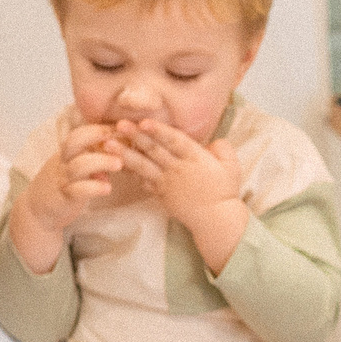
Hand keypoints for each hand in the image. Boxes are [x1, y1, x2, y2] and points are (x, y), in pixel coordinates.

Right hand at [7, 121, 123, 265]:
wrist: (36, 211)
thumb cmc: (61, 186)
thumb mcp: (75, 167)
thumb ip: (93, 158)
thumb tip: (118, 150)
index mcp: (67, 153)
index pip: (80, 132)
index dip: (98, 127)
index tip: (119, 126)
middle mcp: (63, 162)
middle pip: (74, 141)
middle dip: (96, 135)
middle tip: (118, 136)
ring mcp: (62, 179)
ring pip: (79, 165)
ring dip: (101, 162)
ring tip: (119, 164)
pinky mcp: (64, 197)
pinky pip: (77, 190)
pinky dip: (94, 188)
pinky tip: (107, 189)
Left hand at [113, 119, 244, 237]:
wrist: (215, 219)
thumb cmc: (224, 191)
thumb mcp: (231, 166)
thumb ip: (222, 148)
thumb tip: (212, 141)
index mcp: (196, 158)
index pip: (175, 141)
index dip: (159, 131)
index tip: (144, 122)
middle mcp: (179, 168)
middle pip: (154, 150)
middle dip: (135, 137)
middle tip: (119, 125)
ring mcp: (168, 182)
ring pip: (143, 166)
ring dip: (125, 154)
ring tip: (109, 145)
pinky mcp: (161, 194)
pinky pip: (144, 181)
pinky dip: (131, 173)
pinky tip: (116, 164)